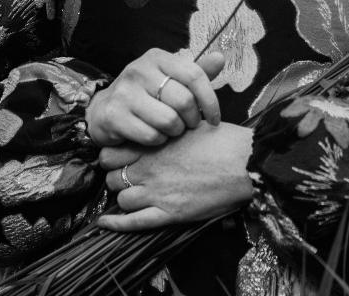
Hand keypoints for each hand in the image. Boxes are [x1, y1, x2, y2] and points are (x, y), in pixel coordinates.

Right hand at [86, 48, 224, 146]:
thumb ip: (197, 72)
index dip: (210, 100)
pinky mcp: (114, 115)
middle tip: (187, 125)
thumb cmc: (146, 95)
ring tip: (170, 129)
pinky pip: (151, 135)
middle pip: (184, 101)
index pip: (194, 75)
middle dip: (191, 120)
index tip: (214, 119)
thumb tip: (220, 58)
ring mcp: (124, 92)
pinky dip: (158, 140)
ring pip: (169, 120)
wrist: (104, 110)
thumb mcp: (170, 79)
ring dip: (175, 132)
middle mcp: (138, 70)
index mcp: (157, 58)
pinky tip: (154, 136)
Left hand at [96, 122, 254, 230]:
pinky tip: (104, 224)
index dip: (112, 157)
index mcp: (154, 145)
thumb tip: (165, 127)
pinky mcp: (169, 213)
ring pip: (121, 199)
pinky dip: (116, 224)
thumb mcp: (192, 125)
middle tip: (128, 178)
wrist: (244, 163)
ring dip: (125, 198)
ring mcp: (157, 192)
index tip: (119, 159)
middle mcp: (149, 168)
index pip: (112, 152)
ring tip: (135, 196)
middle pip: (113, 177)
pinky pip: (133, 222)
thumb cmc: (224, 141)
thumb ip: (171, 129)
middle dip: (117, 178)